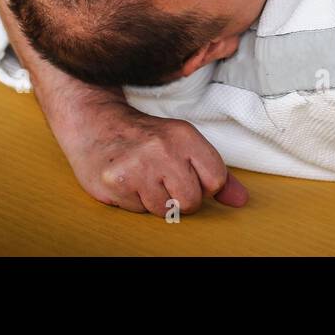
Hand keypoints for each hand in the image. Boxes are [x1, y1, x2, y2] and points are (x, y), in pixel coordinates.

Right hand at [0, 0, 246, 217]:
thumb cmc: (143, 137)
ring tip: (144, 180)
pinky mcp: (117, 183)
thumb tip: (241, 201)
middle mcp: (163, 149)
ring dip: (155, 201)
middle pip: (191, 201)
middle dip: (179, 198)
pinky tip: (128, 183)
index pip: (215, 179)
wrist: (93, 123)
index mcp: (185, 135)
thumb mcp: (182, 144)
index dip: (203, 185)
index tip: (187, 175)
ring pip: (165, 210)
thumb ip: (214, 172)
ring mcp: (138, 166)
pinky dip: (135, 202)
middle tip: (163, 181)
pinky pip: (139, 211)